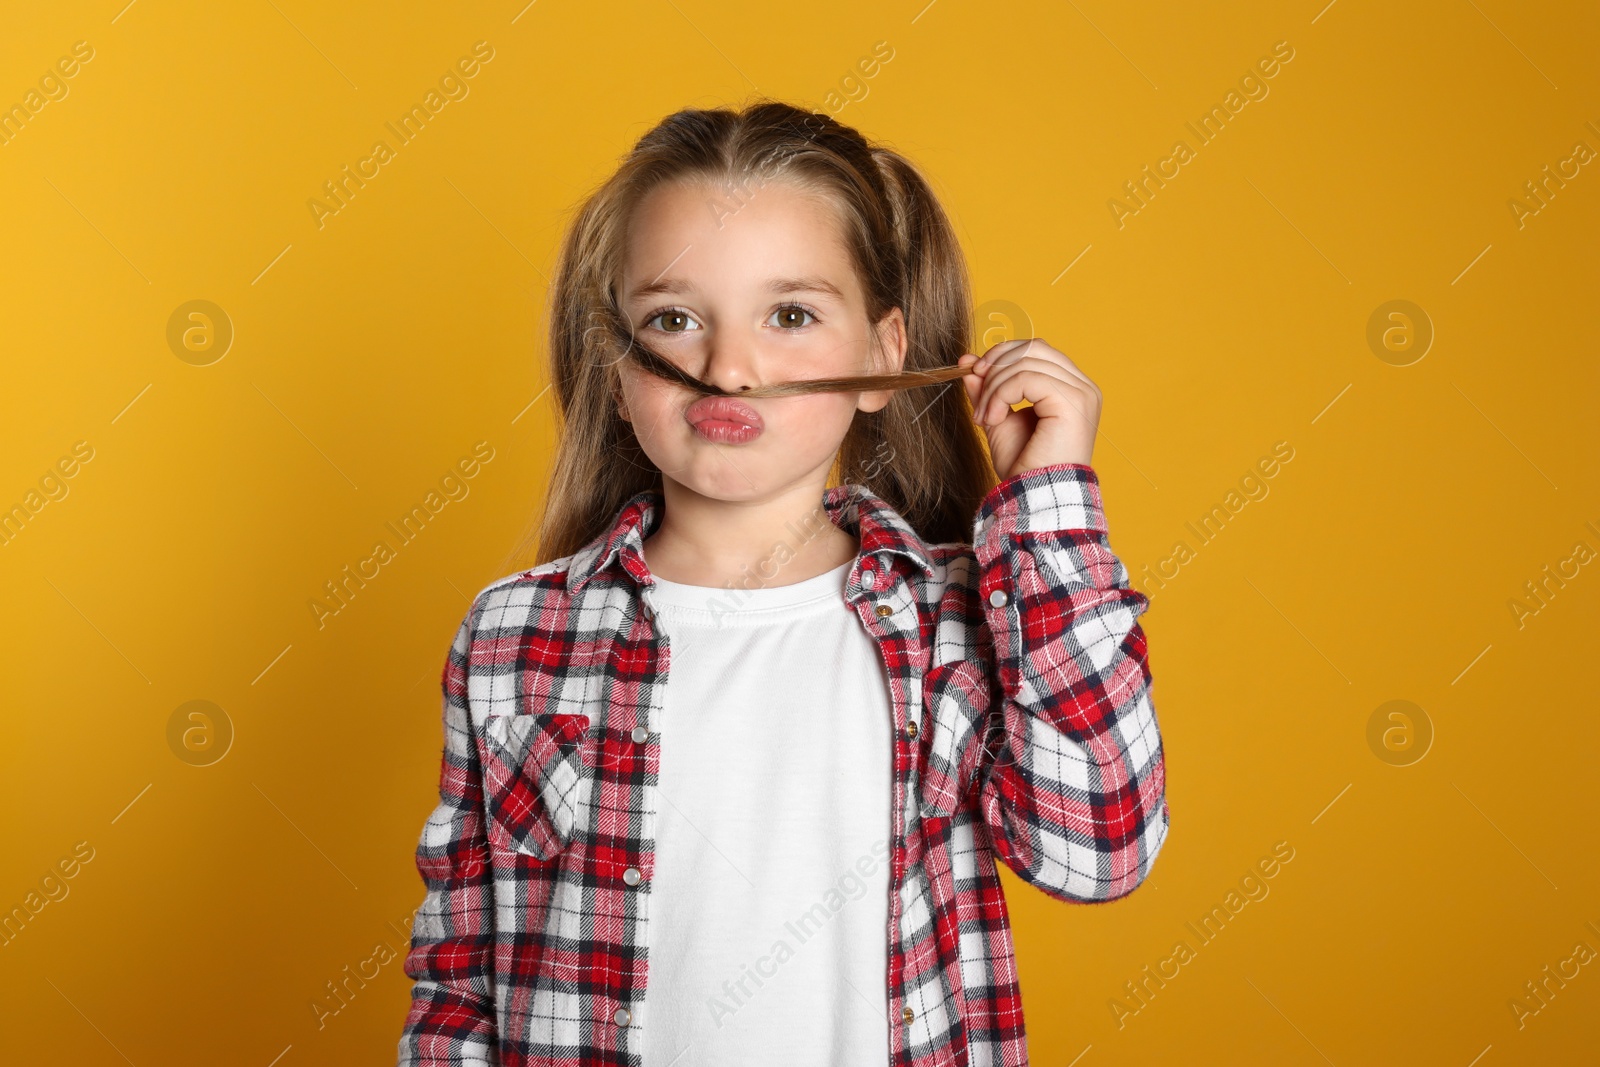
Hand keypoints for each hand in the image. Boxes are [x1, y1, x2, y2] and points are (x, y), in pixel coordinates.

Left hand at [958, 338, 1101, 479]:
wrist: (1035, 499)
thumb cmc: (1024, 468)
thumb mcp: (998, 419)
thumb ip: (987, 389)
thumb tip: (967, 362)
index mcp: (1071, 387)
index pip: (1035, 350)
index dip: (1001, 356)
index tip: (974, 375)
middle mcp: (1082, 386)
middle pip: (1032, 348)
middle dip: (995, 366)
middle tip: (978, 399)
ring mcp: (1081, 393)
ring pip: (1026, 361)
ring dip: (994, 386)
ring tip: (985, 417)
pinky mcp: (1073, 402)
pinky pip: (1026, 377)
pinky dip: (1001, 394)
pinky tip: (993, 419)